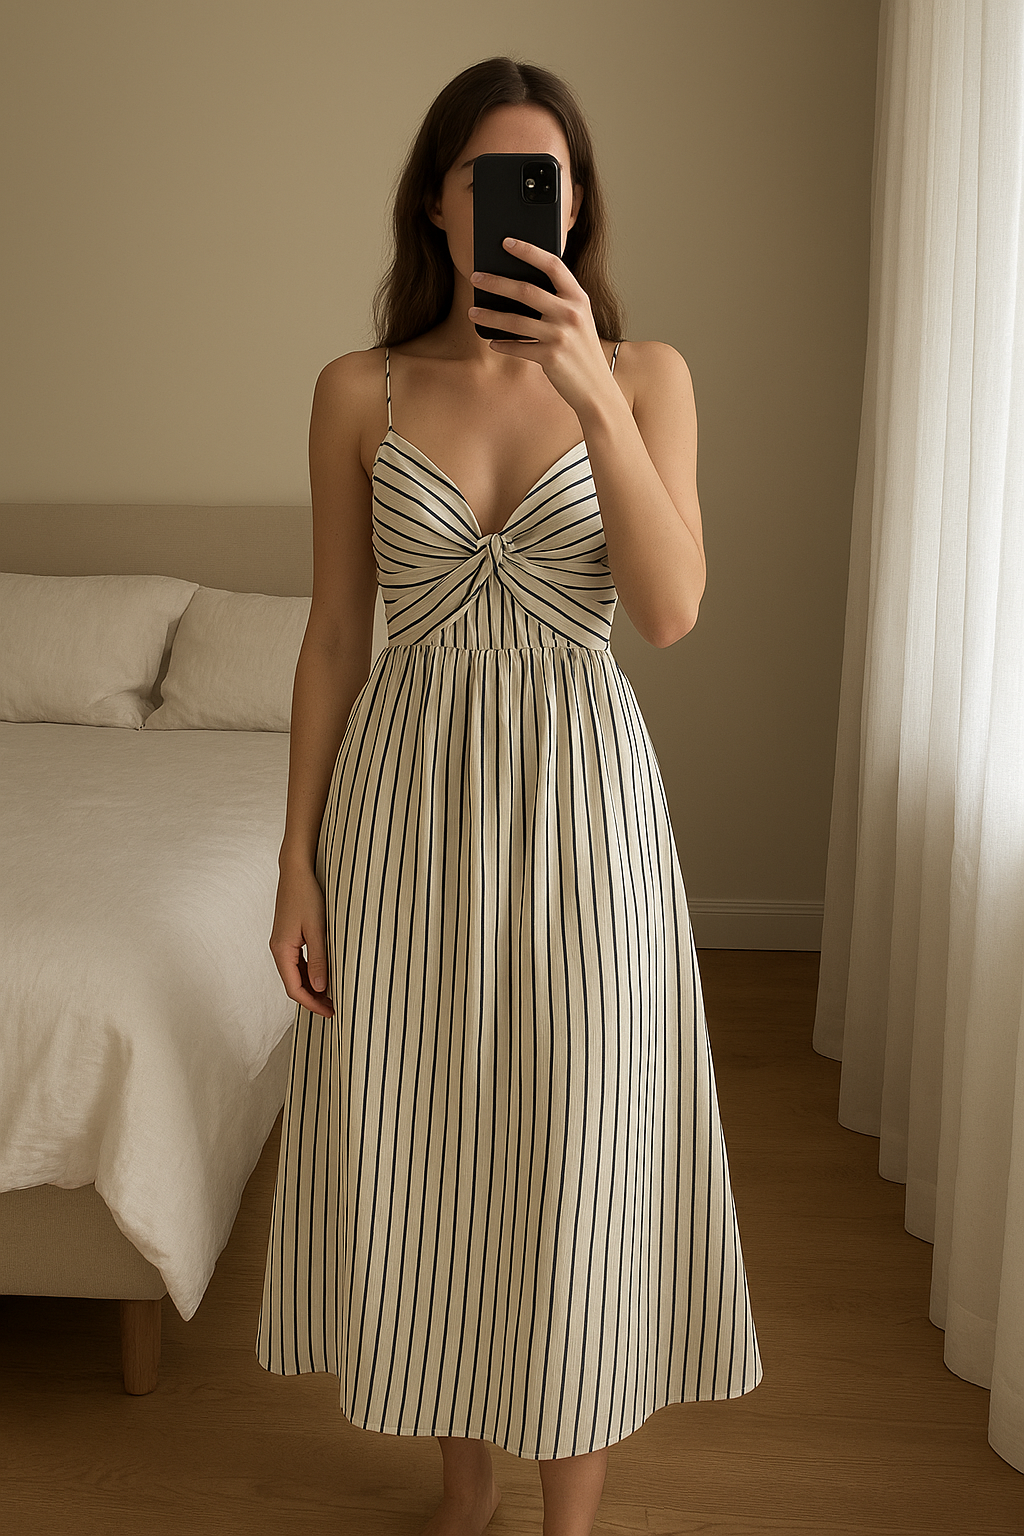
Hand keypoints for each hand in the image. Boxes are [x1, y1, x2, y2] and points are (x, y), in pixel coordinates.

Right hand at [269, 864, 333, 1018]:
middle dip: (313, 999)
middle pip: (293, 984)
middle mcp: (278, 949)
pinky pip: (298, 962)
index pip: (294, 988)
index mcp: (281, 950)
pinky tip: (325, 975)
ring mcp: (282, 943)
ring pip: (296, 974)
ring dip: (312, 986)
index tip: (331, 1012)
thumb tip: (319, 988)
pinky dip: (310, 973)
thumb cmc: (307, 895)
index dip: (312, 1004)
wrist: (296, 871)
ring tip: (333, 995)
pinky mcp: (289, 936)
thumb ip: (318, 959)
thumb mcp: (317, 929)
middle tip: (335, 1008)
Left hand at [469, 237, 617, 419]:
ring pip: (515, 321)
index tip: (506, 242)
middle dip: (497, 282)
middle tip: (476, 276)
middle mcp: (571, 314)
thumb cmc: (582, 350)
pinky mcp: (551, 358)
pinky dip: (502, 345)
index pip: (553, 265)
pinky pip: (518, 348)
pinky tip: (491, 342)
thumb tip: (516, 288)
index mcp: (579, 298)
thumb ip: (558, 302)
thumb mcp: (577, 320)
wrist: (596, 388)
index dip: (529, 250)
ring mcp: (561, 336)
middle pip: (526, 291)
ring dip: (490, 316)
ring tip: (472, 312)